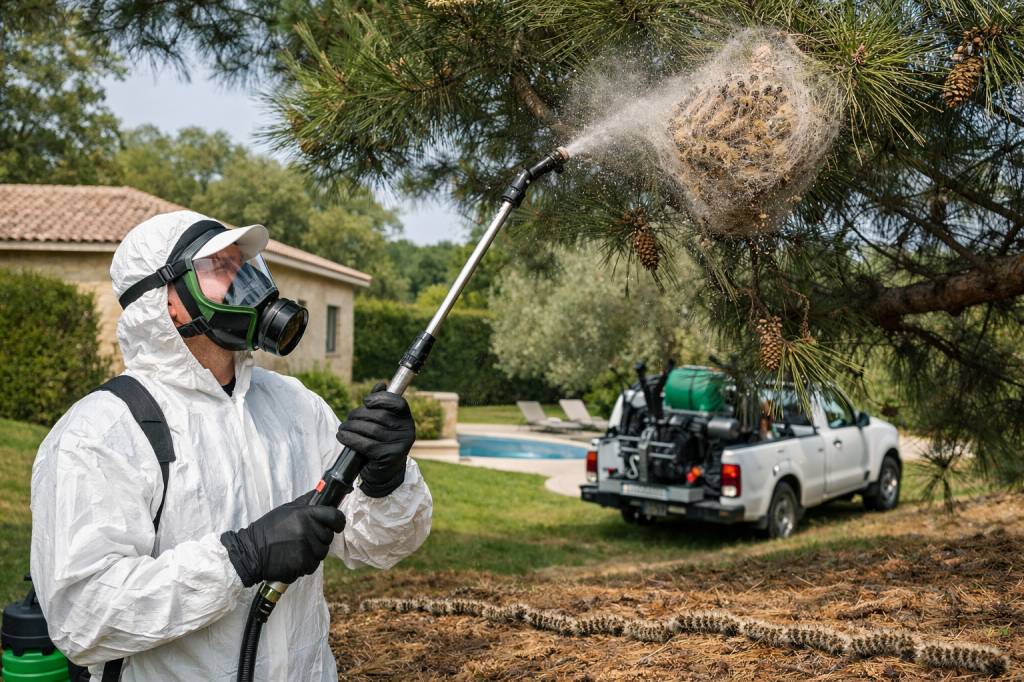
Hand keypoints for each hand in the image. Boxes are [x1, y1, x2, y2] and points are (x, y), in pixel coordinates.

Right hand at [220, 491, 345, 586]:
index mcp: (305, 514)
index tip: (336, 524)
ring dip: (313, 552)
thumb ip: (307, 502)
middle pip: (328, 536)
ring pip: (322, 552)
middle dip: (320, 538)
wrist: (251, 551)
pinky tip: (293, 558)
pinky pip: (313, 565)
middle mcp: (308, 530)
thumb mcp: (287, 509)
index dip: (338, 521)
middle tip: (303, 538)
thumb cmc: (269, 529)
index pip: (335, 516)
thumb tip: (324, 492)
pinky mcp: (302, 563)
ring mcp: (306, 547)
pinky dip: (306, 564)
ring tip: (296, 549)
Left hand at [336, 381, 414, 497]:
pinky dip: (351, 439)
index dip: (381, 399)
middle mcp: (407, 431)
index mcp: (406, 420)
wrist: (383, 474)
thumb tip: (381, 384)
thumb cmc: (380, 443)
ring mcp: (400, 445)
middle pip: (379, 416)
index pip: (398, 403)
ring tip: (343, 429)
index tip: (366, 402)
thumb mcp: (381, 423)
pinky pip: (366, 444)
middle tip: (347, 420)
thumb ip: (380, 404)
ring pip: (371, 430)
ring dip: (351, 428)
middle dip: (358, 415)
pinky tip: (343, 437)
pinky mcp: (389, 457)